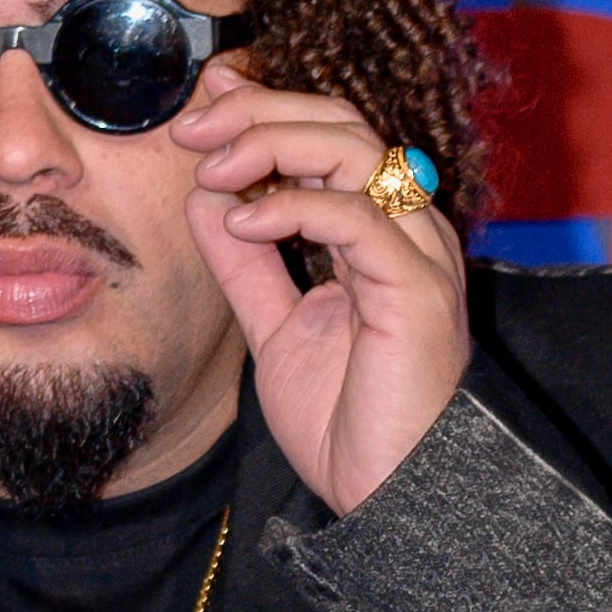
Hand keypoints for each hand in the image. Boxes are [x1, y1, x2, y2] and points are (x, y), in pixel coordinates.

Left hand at [182, 71, 469, 516]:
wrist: (392, 501)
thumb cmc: (349, 427)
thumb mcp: (275, 330)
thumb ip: (246, 265)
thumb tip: (206, 197)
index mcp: (381, 234)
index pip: (330, 137)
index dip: (264, 110)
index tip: (200, 112)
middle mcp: (408, 232)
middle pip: (342, 126)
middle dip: (259, 113)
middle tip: (192, 131)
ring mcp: (420, 255)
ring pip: (353, 150)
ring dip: (271, 145)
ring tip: (212, 171)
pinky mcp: (419, 288)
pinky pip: (356, 216)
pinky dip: (293, 206)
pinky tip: (245, 222)